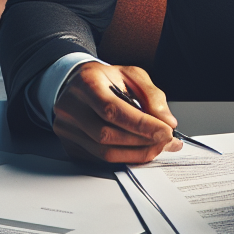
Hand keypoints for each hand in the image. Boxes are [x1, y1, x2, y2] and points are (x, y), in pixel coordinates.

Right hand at [52, 62, 183, 164]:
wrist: (76, 83)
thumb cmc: (106, 78)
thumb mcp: (132, 75)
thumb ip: (151, 95)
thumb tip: (167, 121)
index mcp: (87, 83)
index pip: (113, 110)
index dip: (141, 124)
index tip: (166, 131)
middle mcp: (71, 107)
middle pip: (107, 135)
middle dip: (142, 141)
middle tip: (166, 141)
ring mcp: (67, 129)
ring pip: (103, 152)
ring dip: (136, 153)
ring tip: (158, 147)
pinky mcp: (70, 145)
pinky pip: (99, 159)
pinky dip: (124, 158)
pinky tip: (140, 151)